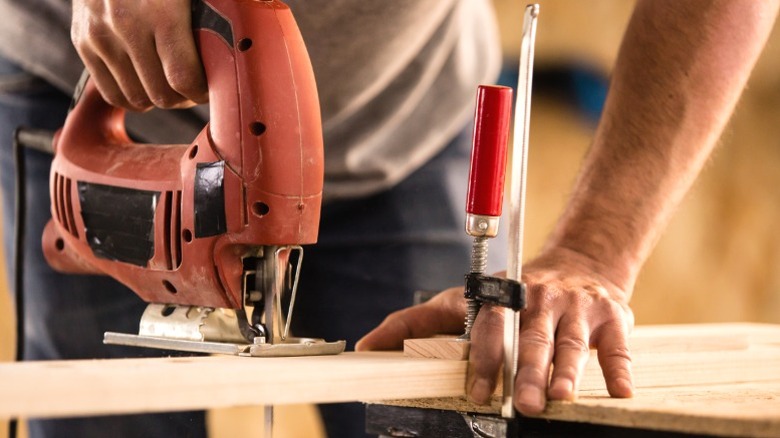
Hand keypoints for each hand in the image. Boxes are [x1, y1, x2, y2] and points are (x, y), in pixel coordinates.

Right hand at [71, 0, 207, 110]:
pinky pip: (112, 93)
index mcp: (161, 12)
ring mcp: (100, 35)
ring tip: (172, 85)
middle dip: (184, 98)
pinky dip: (133, 96)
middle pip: (161, 94)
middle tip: (194, 88)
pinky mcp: (83, 42)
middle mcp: (126, 25)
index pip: (183, 78)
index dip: (201, 91)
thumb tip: (254, 25)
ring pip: (137, 99)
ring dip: (159, 98)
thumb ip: (219, 11)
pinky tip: (147, 84)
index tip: (211, 87)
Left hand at [356, 246, 634, 415]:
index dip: (485, 359)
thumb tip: (365, 347)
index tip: (480, 392)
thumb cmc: (511, 295)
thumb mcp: (461, 302)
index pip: (490, 327)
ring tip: (563, 397)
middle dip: (527, 370)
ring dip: (568, 370)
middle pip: (531, 337)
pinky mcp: (612, 317)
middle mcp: (539, 299)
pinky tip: (621, 391)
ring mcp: (577, 307)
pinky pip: (618, 345)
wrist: (579, 262)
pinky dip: (619, 367)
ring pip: (571, 341)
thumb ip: (415, 322)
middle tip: (524, 404)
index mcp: (502, 298)